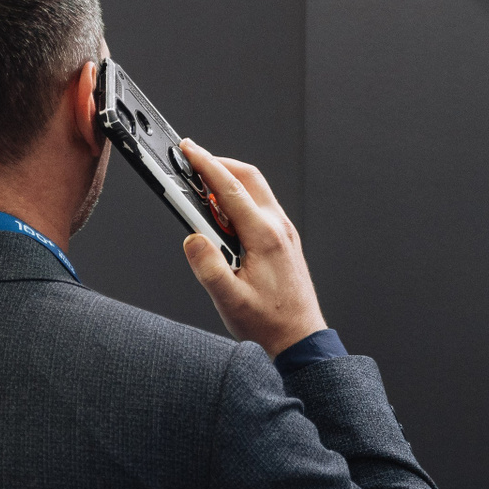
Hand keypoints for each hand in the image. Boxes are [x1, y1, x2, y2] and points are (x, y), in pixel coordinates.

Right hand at [177, 140, 325, 357]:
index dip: (206, 165)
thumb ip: (208, 267)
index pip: (231, 189)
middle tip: (192, 160)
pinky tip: (222, 214)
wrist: (300, 337)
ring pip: (257, 190)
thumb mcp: (229, 300)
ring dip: (230, 180)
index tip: (188, 150)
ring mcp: (285, 232)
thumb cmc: (268, 323)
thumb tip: (192, 238)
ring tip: (202, 187)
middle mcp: (279, 227)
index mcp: (264, 236)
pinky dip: (240, 198)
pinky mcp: (284, 240)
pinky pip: (262, 206)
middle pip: (249, 178)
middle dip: (219, 163)